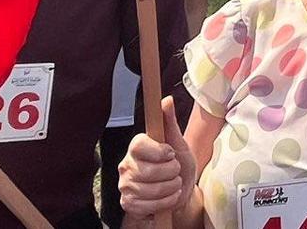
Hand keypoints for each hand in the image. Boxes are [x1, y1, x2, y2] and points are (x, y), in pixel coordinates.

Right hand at [118, 96, 195, 218]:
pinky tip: (168, 197)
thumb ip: (170, 123)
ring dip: (171, 188)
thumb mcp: (178, 143)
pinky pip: (149, 206)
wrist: (181, 192)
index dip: (159, 151)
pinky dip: (165, 202)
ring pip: (151, 190)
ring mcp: (125, 186)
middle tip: (175, 171)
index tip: (170, 153)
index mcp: (136, 147)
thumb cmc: (178, 165)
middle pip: (149, 171)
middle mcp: (126, 165)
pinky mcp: (128, 204)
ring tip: (174, 184)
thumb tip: (166, 100)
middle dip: (171, 172)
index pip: (139, 145)